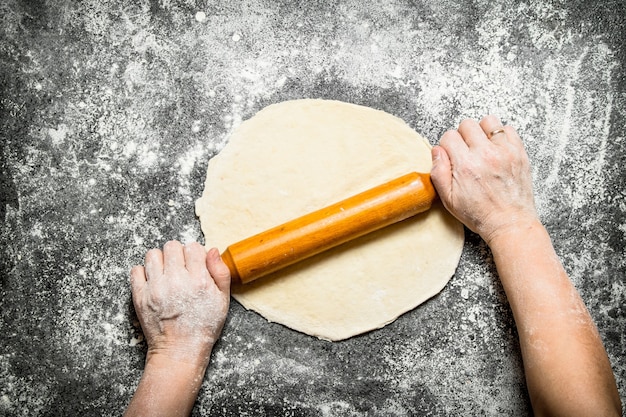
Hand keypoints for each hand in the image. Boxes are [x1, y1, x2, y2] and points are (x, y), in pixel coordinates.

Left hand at [130, 241, 230, 366]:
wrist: (179, 350)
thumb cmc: (203, 326)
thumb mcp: (222, 300)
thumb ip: (220, 272)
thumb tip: (212, 250)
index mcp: (199, 280)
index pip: (193, 247)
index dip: (195, 254)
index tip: (195, 264)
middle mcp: (176, 281)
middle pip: (172, 246)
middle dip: (178, 255)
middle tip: (180, 269)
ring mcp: (156, 288)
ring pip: (153, 254)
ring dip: (160, 261)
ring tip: (166, 274)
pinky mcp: (140, 296)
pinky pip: (136, 270)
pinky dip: (144, 273)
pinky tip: (154, 282)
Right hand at [430, 115, 537, 243]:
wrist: (509, 223)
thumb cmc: (479, 214)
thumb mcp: (448, 199)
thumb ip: (438, 172)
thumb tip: (437, 150)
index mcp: (465, 165)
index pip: (449, 136)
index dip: (447, 146)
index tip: (452, 156)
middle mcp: (485, 154)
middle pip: (467, 124)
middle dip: (463, 136)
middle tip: (466, 152)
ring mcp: (505, 151)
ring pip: (488, 121)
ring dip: (482, 131)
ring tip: (482, 147)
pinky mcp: (519, 152)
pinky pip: (508, 129)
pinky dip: (500, 136)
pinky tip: (496, 149)